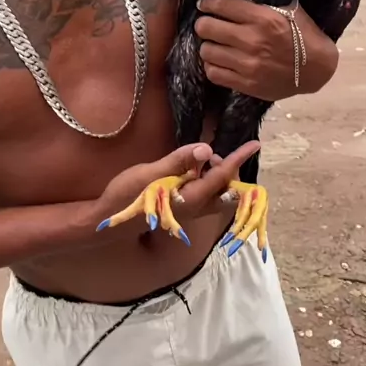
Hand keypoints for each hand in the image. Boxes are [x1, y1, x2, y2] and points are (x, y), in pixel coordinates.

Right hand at [94, 140, 259, 228]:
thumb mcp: (151, 173)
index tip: (254, 144)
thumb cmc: (128, 195)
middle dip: (227, 169)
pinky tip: (193, 171)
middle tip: (208, 155)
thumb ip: (180, 161)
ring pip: (219, 194)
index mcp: (192, 198)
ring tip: (199, 161)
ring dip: (217, 175)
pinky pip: (208, 196)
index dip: (238, 158)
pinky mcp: (185, 210)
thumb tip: (207, 149)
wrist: (111, 221)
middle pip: (228, 189)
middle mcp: (197, 208)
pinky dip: (209, 181)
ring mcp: (192, 212)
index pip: (222, 176)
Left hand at [195, 0, 337, 100]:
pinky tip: (219, 62)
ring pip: (206, 51)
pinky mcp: (247, 84)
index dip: (207, 3)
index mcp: (263, 18)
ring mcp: (248, 64)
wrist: (318, 69)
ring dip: (208, 46)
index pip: (221, 4)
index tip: (204, 4)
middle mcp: (252, 40)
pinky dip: (212, 66)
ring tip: (214, 44)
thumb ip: (262, 0)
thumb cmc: (304, 35)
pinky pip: (214, 73)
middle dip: (203, 24)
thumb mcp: (289, 10)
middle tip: (207, 25)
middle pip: (207, 27)